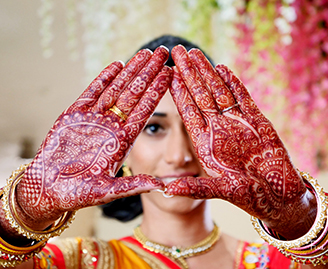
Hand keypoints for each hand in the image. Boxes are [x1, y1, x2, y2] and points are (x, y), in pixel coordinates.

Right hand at [16, 47, 171, 228]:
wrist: (48, 189)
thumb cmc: (78, 194)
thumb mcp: (108, 191)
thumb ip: (134, 186)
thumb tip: (163, 187)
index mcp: (123, 141)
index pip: (145, 111)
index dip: (157, 91)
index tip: (170, 74)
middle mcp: (112, 126)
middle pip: (134, 94)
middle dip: (148, 73)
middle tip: (163, 52)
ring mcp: (94, 119)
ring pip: (116, 89)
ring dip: (130, 71)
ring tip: (145, 53)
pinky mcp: (74, 115)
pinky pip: (91, 92)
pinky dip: (103, 78)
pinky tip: (118, 64)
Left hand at [167, 45, 311, 237]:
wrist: (279, 196)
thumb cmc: (249, 197)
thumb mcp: (219, 191)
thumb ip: (194, 187)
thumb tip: (165, 189)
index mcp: (205, 144)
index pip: (188, 113)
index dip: (179, 93)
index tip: (168, 74)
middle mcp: (219, 130)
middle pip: (201, 96)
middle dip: (189, 73)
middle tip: (177, 50)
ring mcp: (237, 124)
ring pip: (220, 93)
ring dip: (208, 72)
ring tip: (195, 53)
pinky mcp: (257, 121)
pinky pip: (243, 98)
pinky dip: (234, 83)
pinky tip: (223, 68)